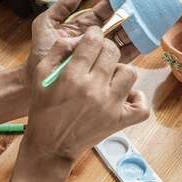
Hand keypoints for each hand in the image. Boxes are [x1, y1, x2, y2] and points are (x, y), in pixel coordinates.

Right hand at [22, 27, 148, 164]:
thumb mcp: (40, 76)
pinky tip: (124, 96)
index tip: (93, 38)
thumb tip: (79, 38)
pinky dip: (136, 98)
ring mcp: (110, 106)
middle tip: (99, 57)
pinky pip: (141, 104)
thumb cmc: (43, 110)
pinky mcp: (120, 122)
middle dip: (105, 49)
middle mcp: (93, 89)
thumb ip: (58, 51)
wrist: (50, 146)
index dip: (94, 35)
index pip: (93, 41)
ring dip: (120, 71)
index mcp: (72, 76)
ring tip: (109, 78)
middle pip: (112, 52)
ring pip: (130, 72)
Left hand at [24, 0, 139, 81]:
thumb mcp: (47, 24)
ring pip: (123, 38)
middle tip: (144, 6)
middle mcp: (95, 39)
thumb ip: (63, 5)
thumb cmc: (40, 52)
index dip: (117, 2)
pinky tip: (145, 40)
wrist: (37, 79)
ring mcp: (101, 53)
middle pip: (118, 23)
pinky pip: (123, 57)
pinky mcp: (105, 68)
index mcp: (84, 26)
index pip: (104, 11)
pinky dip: (135, 49)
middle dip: (131, 14)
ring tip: (149, 20)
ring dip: (136, 29)